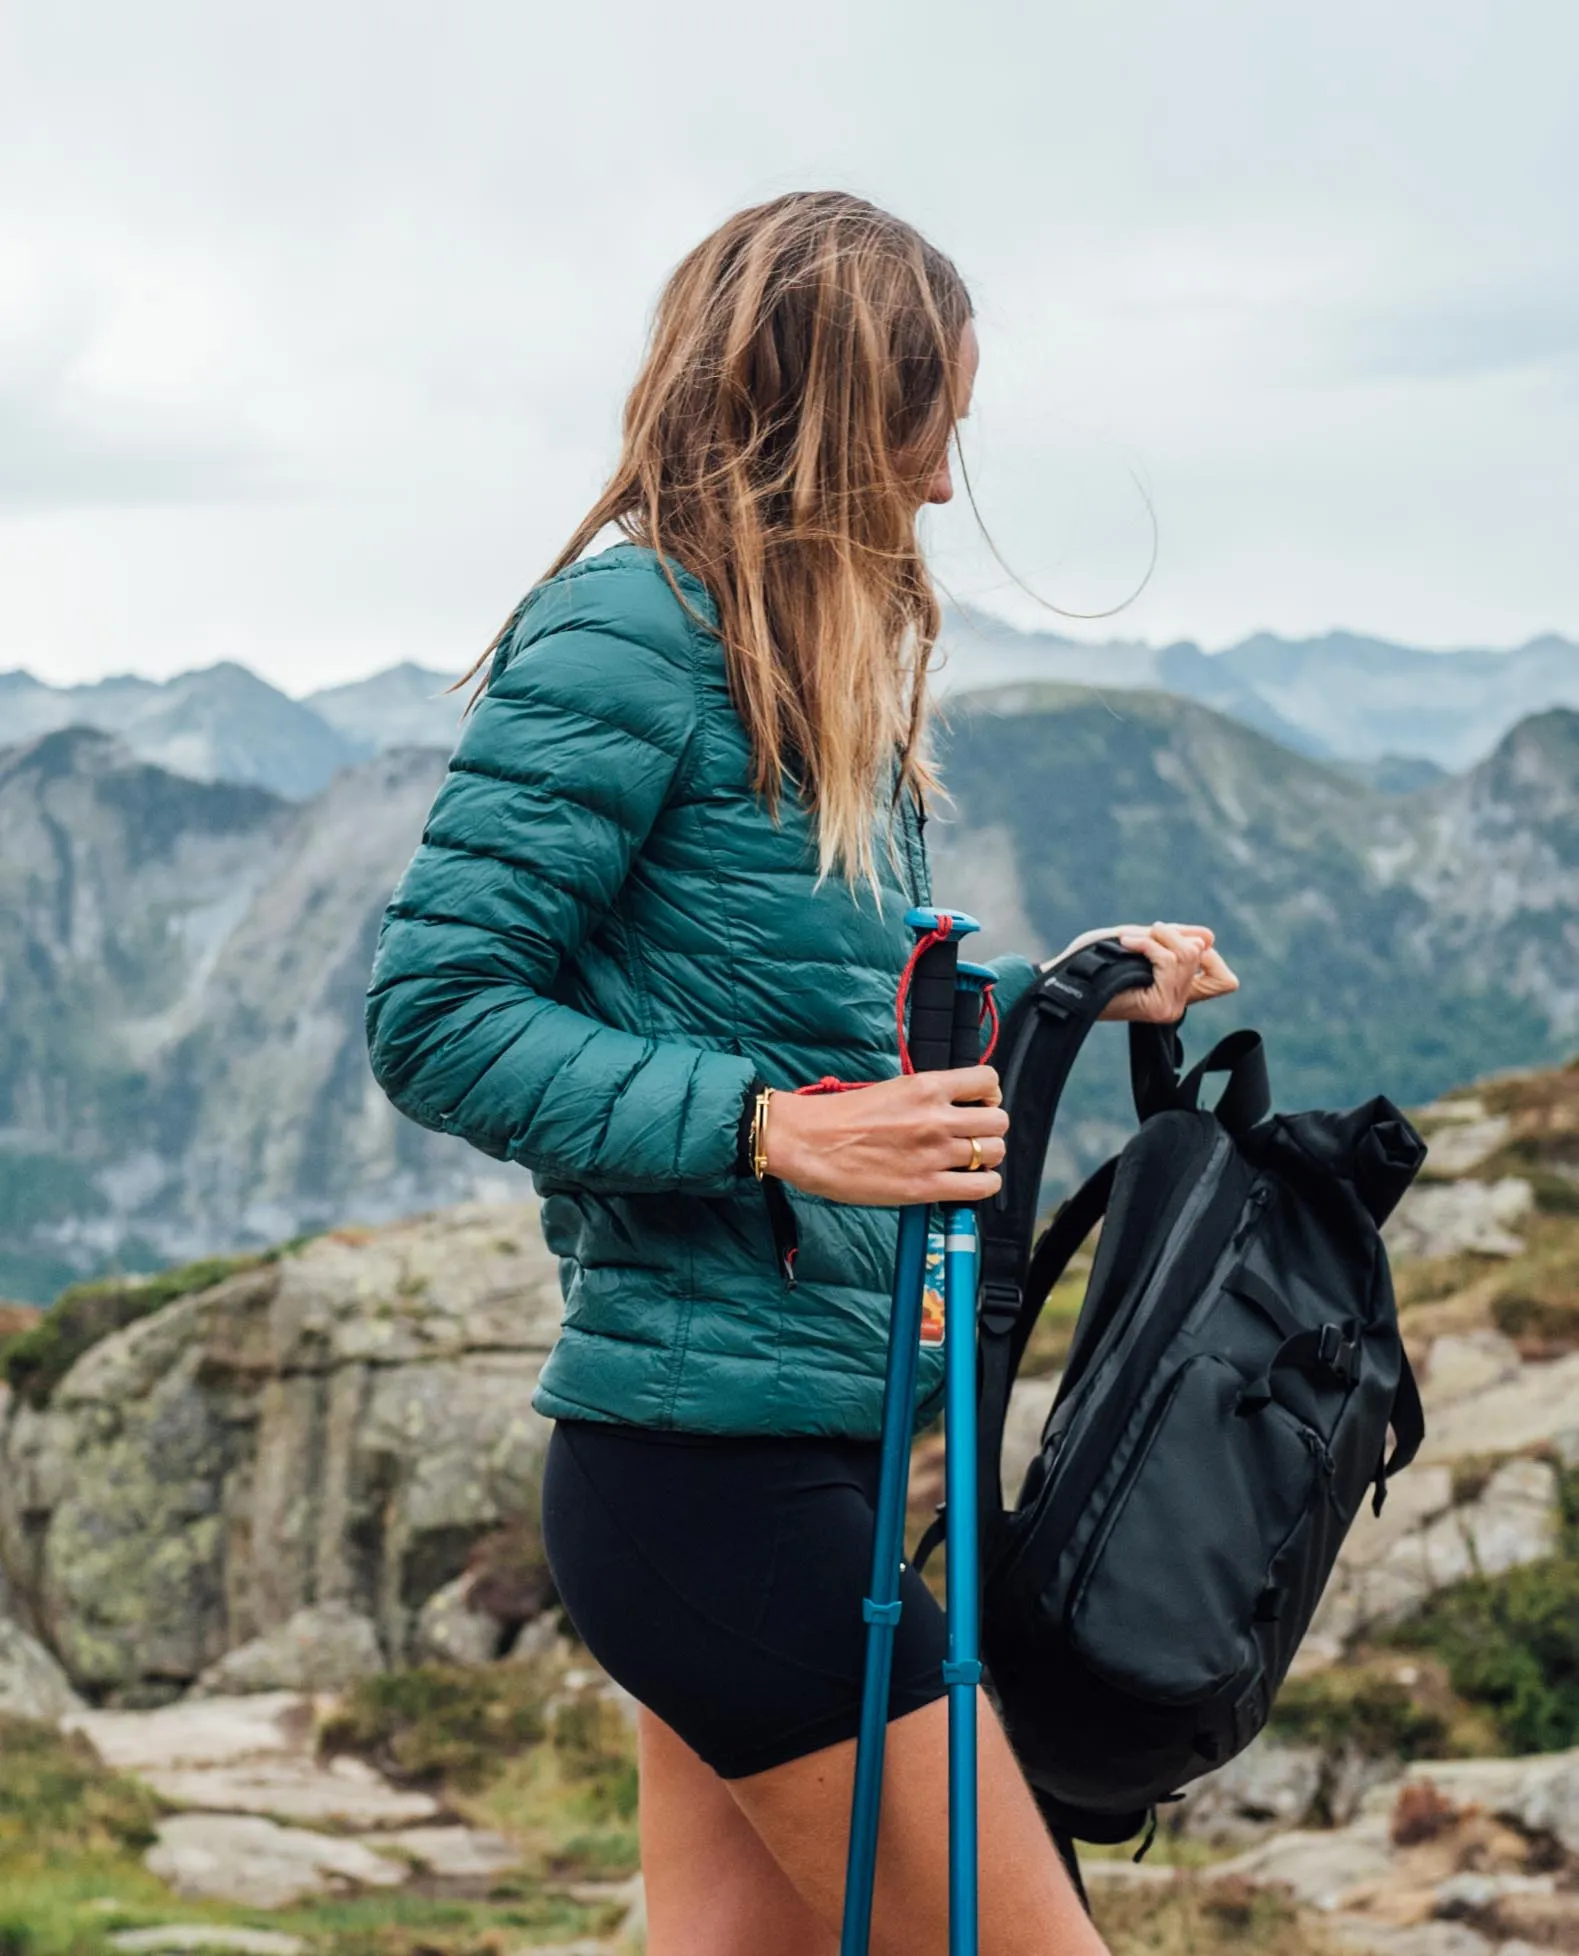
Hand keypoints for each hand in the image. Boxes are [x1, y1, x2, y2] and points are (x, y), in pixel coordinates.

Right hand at [764, 1066, 1007, 1205]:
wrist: (809, 1143)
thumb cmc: (840, 1117)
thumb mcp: (891, 1090)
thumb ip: (926, 1097)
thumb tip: (953, 1107)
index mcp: (926, 1087)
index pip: (987, 1080)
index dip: (989, 1094)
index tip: (979, 1104)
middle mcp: (936, 1118)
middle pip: (998, 1120)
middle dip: (990, 1128)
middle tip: (973, 1136)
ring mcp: (934, 1153)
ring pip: (995, 1152)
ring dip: (987, 1157)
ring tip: (970, 1160)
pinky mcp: (926, 1186)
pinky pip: (981, 1187)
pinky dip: (984, 1185)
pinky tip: (970, 1182)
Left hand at [1045, 922, 1238, 1023]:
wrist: (1065, 977)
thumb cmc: (1094, 960)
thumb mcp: (1141, 941)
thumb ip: (1174, 939)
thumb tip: (1209, 938)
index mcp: (1177, 991)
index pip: (1226, 982)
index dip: (1210, 955)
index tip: (1178, 944)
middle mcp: (1178, 1004)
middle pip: (1204, 955)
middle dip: (1173, 934)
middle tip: (1145, 935)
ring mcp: (1170, 1008)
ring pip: (1187, 955)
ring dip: (1158, 937)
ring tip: (1132, 940)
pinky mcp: (1159, 1007)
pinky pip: (1169, 960)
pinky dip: (1148, 943)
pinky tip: (1126, 944)